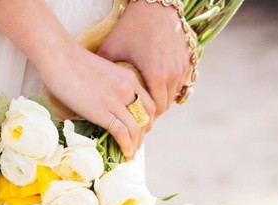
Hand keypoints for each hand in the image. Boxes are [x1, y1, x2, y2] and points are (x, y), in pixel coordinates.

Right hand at [38, 42, 155, 159]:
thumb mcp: (102, 72)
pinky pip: (122, 133)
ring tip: (129, 155)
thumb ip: (110, 88)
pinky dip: (126, 146)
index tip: (139, 131)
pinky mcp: (103, 112)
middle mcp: (128, 89)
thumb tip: (104, 104)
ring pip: (136, 129)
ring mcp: (116, 101)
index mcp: (129, 78)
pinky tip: (124, 154)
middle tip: (135, 146)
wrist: (59, 56)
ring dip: (135, 145)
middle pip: (145, 118)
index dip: (147, 121)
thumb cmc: (72, 62)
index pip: (148, 104)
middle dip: (142, 135)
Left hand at [97, 1, 193, 118]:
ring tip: (149, 101)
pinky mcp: (189, 59)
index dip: (144, 118)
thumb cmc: (132, 26)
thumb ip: (103, 72)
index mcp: (156, 75)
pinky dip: (172, 87)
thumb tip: (89, 90)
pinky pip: (182, 82)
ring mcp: (183, 66)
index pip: (154, 111)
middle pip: (165, 106)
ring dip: (163, 100)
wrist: (156, 3)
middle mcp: (173, 74)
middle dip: (153, 112)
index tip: (135, 120)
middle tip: (140, 115)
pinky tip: (160, 86)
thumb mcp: (112, 48)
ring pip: (174, 95)